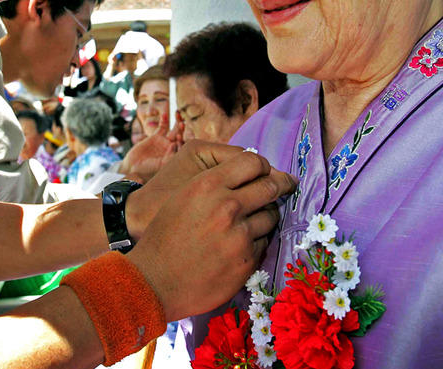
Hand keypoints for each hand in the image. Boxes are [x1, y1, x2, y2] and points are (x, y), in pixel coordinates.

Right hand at [121, 113, 183, 182]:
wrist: (134, 167)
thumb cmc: (148, 170)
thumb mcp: (160, 165)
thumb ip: (168, 156)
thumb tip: (174, 144)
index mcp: (176, 156)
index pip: (184, 147)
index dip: (184, 141)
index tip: (178, 138)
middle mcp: (172, 148)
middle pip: (181, 137)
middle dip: (183, 130)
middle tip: (182, 123)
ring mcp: (164, 142)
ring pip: (174, 130)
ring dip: (177, 123)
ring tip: (178, 115)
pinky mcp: (156, 137)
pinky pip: (163, 127)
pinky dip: (164, 120)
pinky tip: (164, 115)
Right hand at [125, 142, 295, 320]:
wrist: (155, 280)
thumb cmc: (164, 237)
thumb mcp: (183, 197)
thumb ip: (214, 184)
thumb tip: (247, 175)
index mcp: (208, 185)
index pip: (253, 161)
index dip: (263, 165)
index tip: (267, 171)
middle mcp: (227, 206)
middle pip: (270, 187)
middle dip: (280, 185)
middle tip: (286, 185)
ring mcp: (239, 235)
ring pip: (271, 216)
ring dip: (266, 215)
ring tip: (255, 220)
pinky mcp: (246, 261)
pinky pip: (263, 243)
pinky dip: (256, 242)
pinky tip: (240, 246)